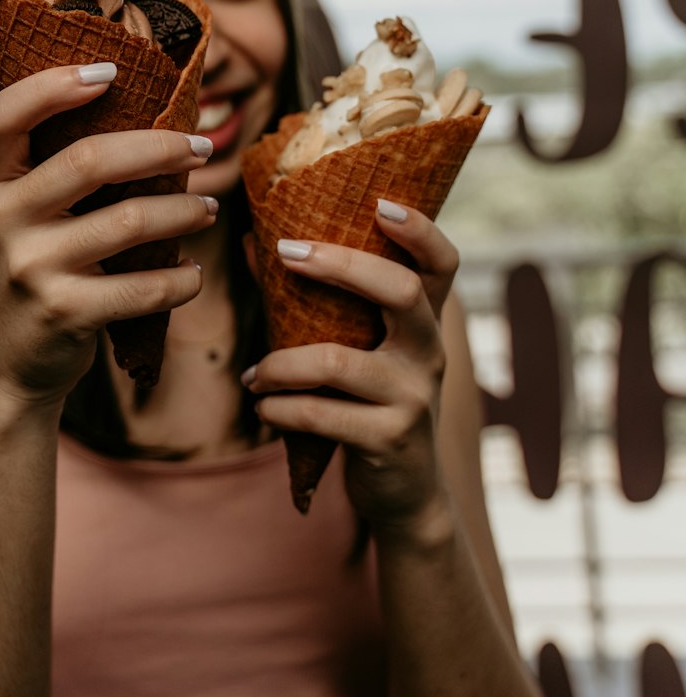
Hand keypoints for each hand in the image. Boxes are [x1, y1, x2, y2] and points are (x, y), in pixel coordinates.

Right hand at [0, 63, 216, 405]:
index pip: (3, 117)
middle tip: (201, 147)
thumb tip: (153, 122)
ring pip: (129, 221)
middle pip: (88, 160)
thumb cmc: (36, 275)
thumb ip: (58, 176)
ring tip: (207, 207)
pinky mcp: (63, 313)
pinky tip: (192, 275)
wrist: (10, 369)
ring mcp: (30, 268)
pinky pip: (143, 286)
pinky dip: (180, 280)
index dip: (51, 86)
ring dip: (183, 210)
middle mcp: (2, 220)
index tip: (110, 71)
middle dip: (159, 148)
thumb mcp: (26, 221)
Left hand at [242, 202, 458, 534]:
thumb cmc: (365, 403)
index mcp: (423, 323)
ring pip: (339, 362)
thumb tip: (254, 240)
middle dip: (340, 265)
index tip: (382, 203)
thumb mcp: (353, 348)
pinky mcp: (390, 439)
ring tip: (255, 373)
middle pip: (401, 291)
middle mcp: (429, 352)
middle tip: (286, 252)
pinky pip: (321, 414)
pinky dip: (281, 407)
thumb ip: (311, 298)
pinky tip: (264, 405)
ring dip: (282, 363)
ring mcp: (414, 397)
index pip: (442, 264)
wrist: (403, 492)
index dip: (420, 231)